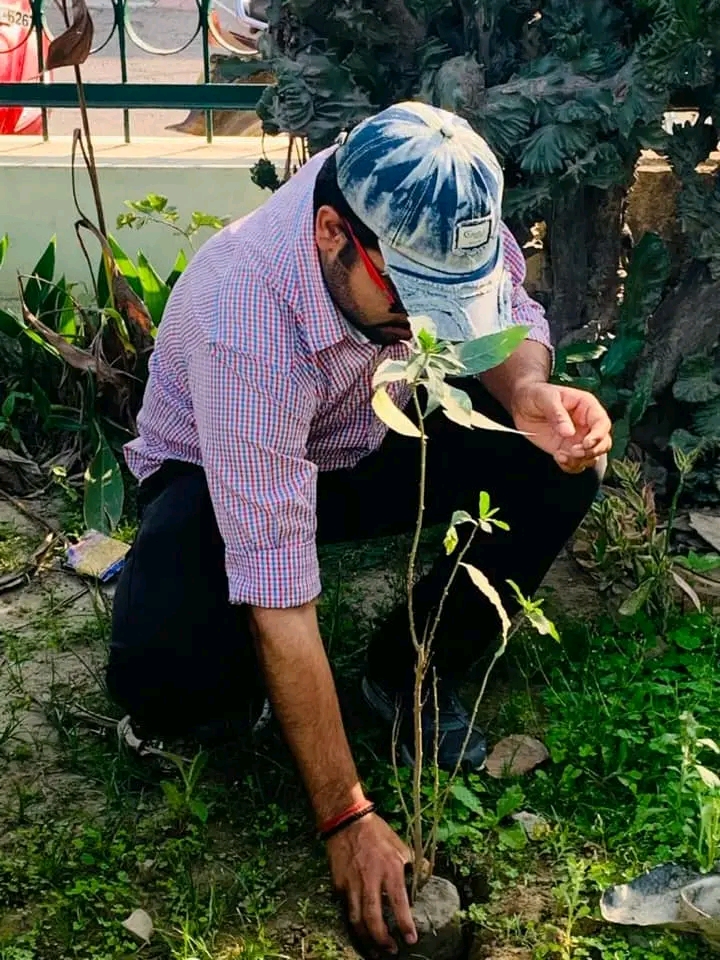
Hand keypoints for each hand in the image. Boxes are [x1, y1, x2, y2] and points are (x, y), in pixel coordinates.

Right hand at [326, 813, 416, 954]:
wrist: (347, 820)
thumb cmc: (377, 832)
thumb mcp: (400, 845)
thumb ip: (413, 864)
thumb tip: (426, 876)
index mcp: (390, 869)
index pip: (399, 904)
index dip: (405, 925)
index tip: (411, 939)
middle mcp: (371, 879)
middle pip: (373, 918)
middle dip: (382, 939)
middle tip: (391, 950)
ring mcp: (352, 882)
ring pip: (356, 919)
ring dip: (366, 937)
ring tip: (374, 947)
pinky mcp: (339, 883)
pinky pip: (346, 907)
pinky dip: (353, 920)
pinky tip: (360, 926)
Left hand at [511, 382, 611, 473]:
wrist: (521, 404)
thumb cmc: (536, 394)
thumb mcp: (545, 398)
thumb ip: (557, 414)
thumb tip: (569, 432)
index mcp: (587, 407)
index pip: (602, 423)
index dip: (598, 435)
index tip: (586, 443)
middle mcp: (586, 424)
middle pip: (603, 443)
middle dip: (592, 451)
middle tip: (574, 452)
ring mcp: (577, 439)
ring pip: (592, 456)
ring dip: (580, 461)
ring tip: (561, 456)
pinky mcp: (566, 450)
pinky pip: (576, 464)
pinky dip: (570, 466)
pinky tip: (558, 458)